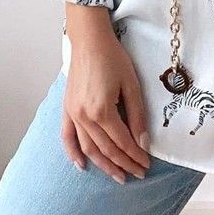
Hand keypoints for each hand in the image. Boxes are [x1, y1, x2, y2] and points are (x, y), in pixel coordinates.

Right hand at [61, 26, 151, 183]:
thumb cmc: (113, 57)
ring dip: (103, 165)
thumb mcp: (132, 84)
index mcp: (102, 110)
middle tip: (138, 173)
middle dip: (124, 163)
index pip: (122, 142)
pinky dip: (73, 153)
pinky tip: (82, 165)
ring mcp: (73, 114)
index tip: (147, 164)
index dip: (136, 155)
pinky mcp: (67, 109)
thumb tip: (143, 141)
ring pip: (88, 148)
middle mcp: (84, 116)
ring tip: (118, 175)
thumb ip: (137, 115)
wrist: (89, 40)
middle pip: (106, 149)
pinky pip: (67, 137)